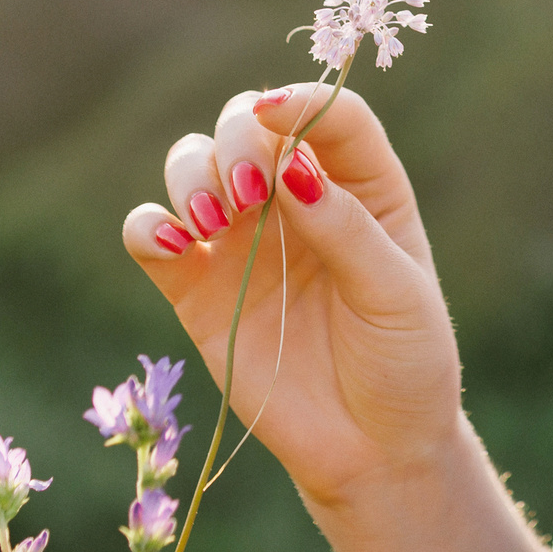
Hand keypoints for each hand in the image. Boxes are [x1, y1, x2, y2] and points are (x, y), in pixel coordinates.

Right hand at [122, 82, 464, 507]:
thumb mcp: (398, 296)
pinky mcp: (197, 289)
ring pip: (192, 165)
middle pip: (248, 124)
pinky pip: (152, 236)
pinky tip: (173, 246)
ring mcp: (242, 240)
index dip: (301, 101)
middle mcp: (296, 197)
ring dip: (191, 175)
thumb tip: (291, 168)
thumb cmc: (405, 362)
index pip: (330, 115)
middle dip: (236, 141)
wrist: (374, 450)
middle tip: (249, 197)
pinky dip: (147, 227)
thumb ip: (347, 230)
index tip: (275, 112)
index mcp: (363, 184)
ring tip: (213, 223)